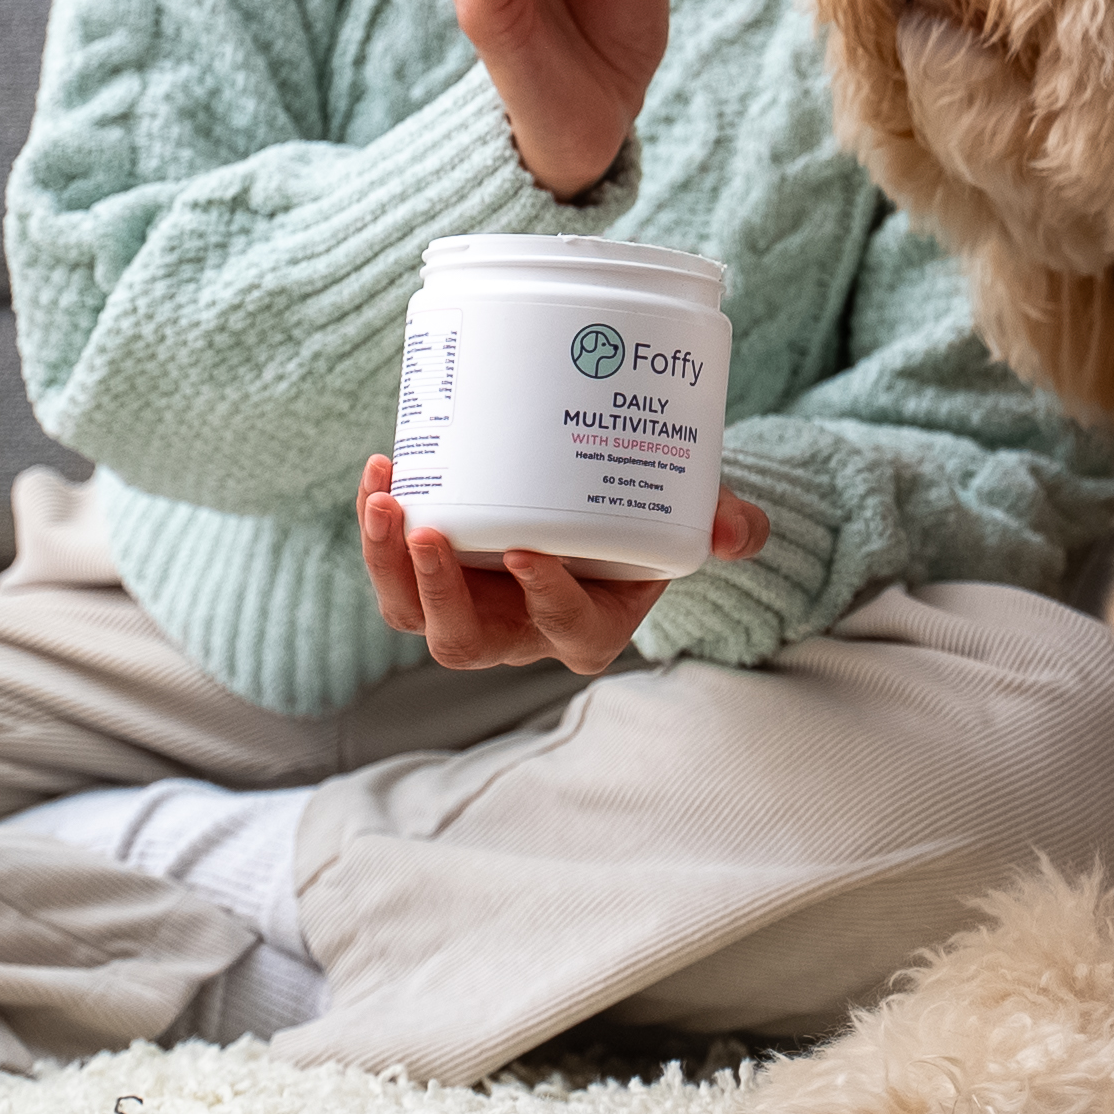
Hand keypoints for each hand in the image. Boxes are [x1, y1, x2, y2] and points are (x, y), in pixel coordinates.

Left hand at [358, 453, 768, 675]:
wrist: (599, 499)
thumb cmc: (646, 517)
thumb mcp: (689, 516)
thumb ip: (723, 522)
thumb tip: (735, 532)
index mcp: (588, 626)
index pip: (566, 630)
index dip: (546, 601)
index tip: (528, 552)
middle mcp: (521, 631)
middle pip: (466, 640)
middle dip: (439, 590)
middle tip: (429, 529)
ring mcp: (470, 606)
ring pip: (414, 612)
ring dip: (389, 562)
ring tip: (386, 499)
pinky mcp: (434, 574)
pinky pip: (393, 571)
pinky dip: (378, 529)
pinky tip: (382, 473)